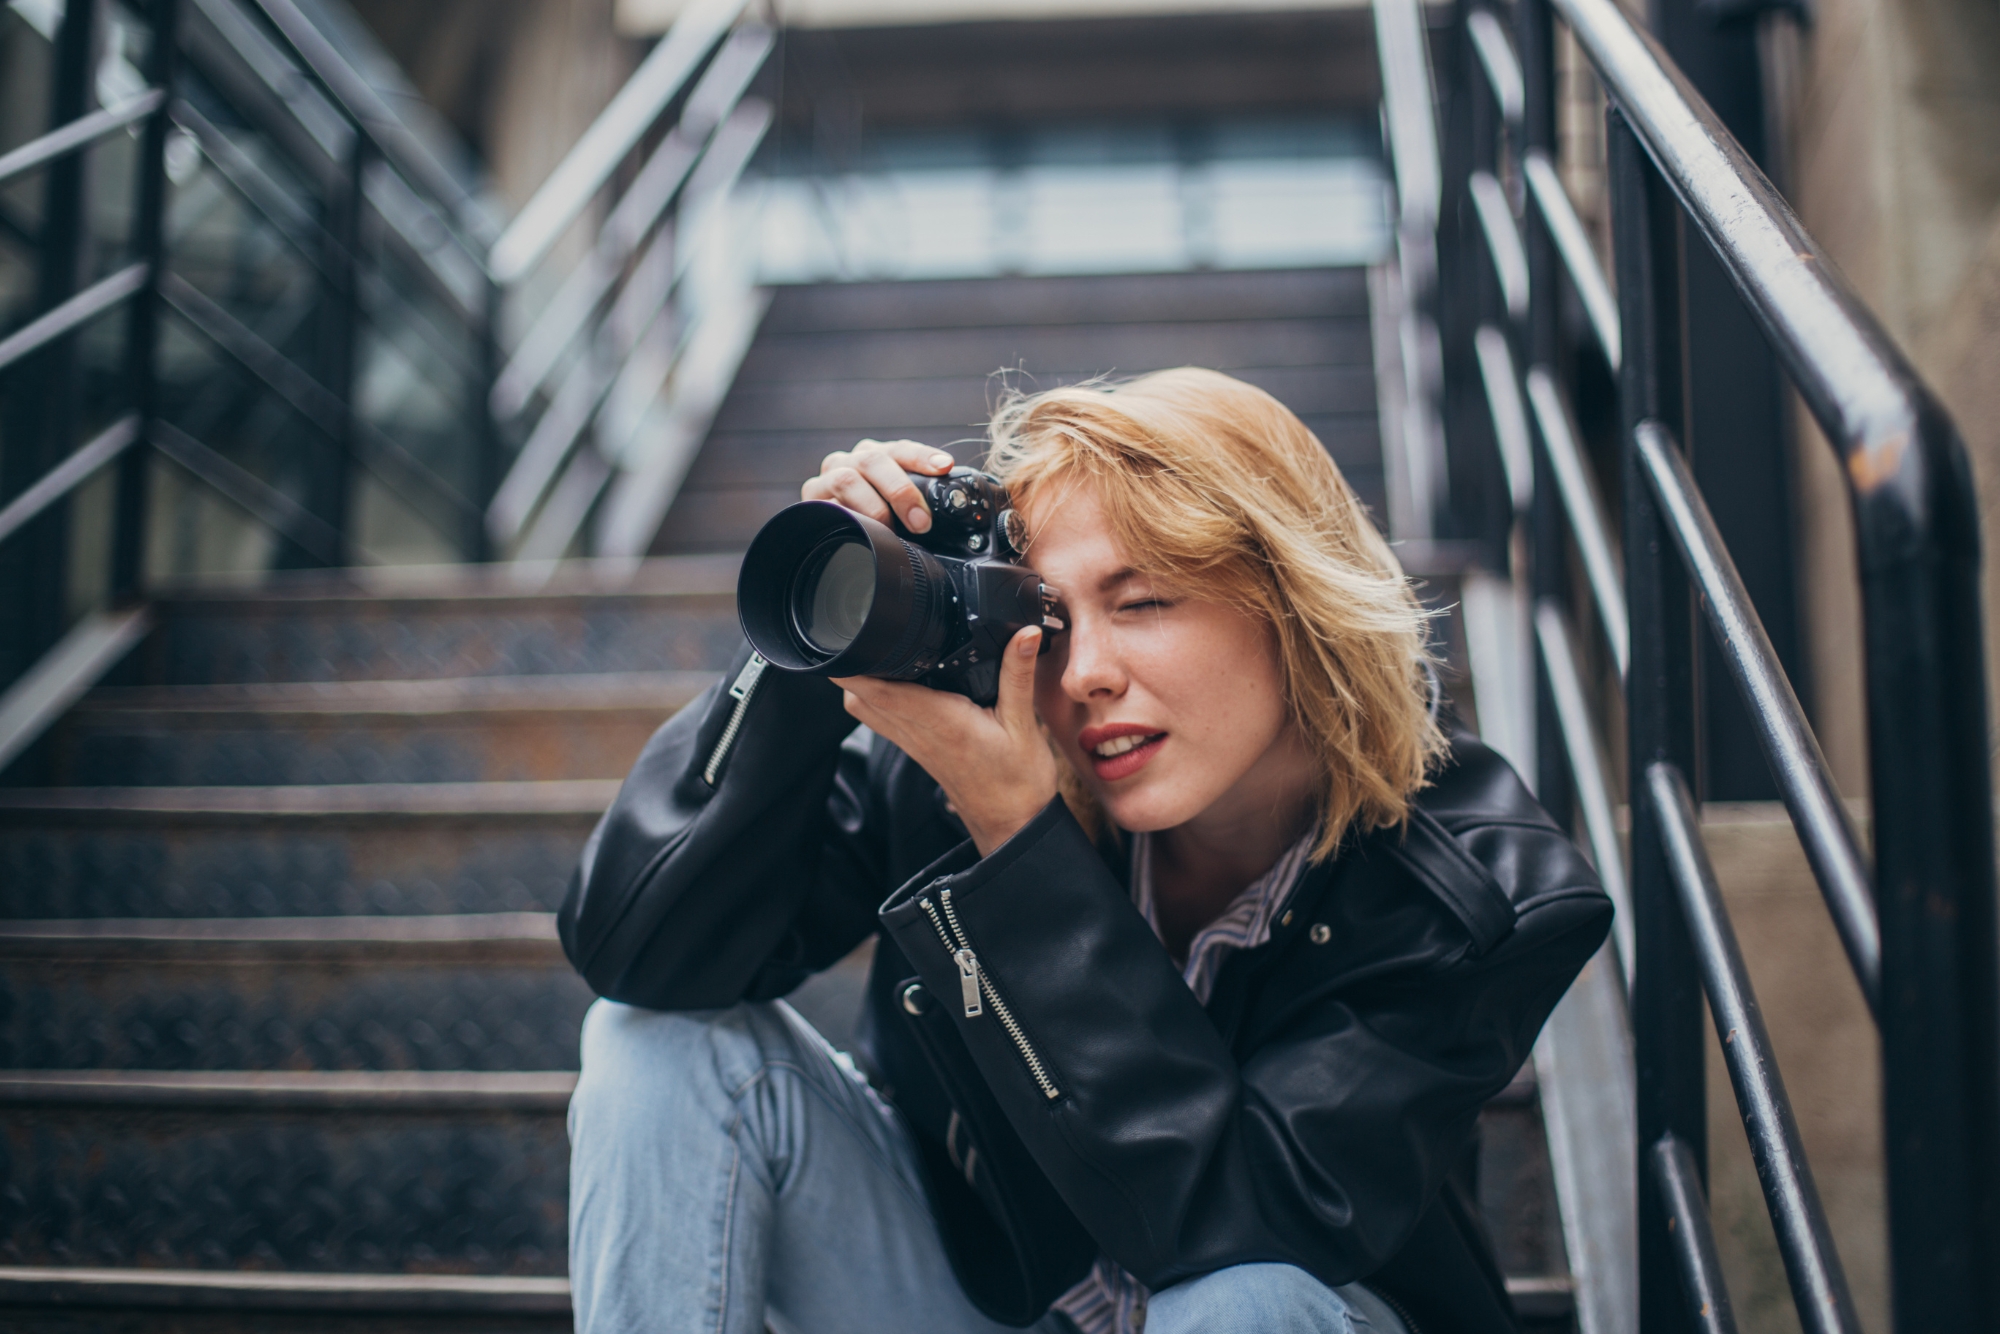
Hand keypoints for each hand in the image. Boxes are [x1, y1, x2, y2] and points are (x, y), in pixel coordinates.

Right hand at [804, 438, 954, 533]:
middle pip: (873, 461)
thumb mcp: (898, 507)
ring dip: (874, 506)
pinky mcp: (812, 499)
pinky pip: (826, 504)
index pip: (901, 449)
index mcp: (877, 456)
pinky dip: (847, 516)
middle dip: (901, 490)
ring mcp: (828, 478)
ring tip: (891, 530)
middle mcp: (851, 461)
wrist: (829, 534)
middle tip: (921, 522)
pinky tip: (861, 529)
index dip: (922, 456)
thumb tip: (956, 510)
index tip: (944, 467)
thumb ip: (919, 503)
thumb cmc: (875, 521)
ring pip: (847, 479)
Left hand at [834, 626, 1054, 857]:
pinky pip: (883, 722)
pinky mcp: (917, 750)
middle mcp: (920, 734)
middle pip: (863, 700)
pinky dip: (876, 699)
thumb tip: (1024, 632)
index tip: (847, 643)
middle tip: (858, 636)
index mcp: (943, 723)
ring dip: (860, 684)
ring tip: (872, 653)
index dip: (858, 670)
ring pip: (866, 712)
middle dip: (852, 668)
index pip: (885, 693)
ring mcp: (914, 745)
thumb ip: (1018, 674)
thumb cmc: (1018, 782)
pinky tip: (893, 681)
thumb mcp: (1025, 724)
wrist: (1013, 825)